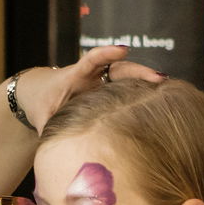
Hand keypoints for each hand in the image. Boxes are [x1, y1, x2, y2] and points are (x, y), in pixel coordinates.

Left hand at [13, 45, 166, 131]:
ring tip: (165, 88)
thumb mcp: (42, 120)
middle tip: (159, 79)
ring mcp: (102, 81)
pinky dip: (140, 90)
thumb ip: (49, 134)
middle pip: (118, 67)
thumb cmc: (40, 106)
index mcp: (73, 77)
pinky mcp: (108, 90)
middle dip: (139, 71)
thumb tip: (56, 154)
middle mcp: (92, 76)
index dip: (105, 54)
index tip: (122, 50)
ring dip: (145, 80)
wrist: (37, 94)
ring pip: (127, 76)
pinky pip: (126, 87)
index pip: (90, 60)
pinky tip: (158, 98)